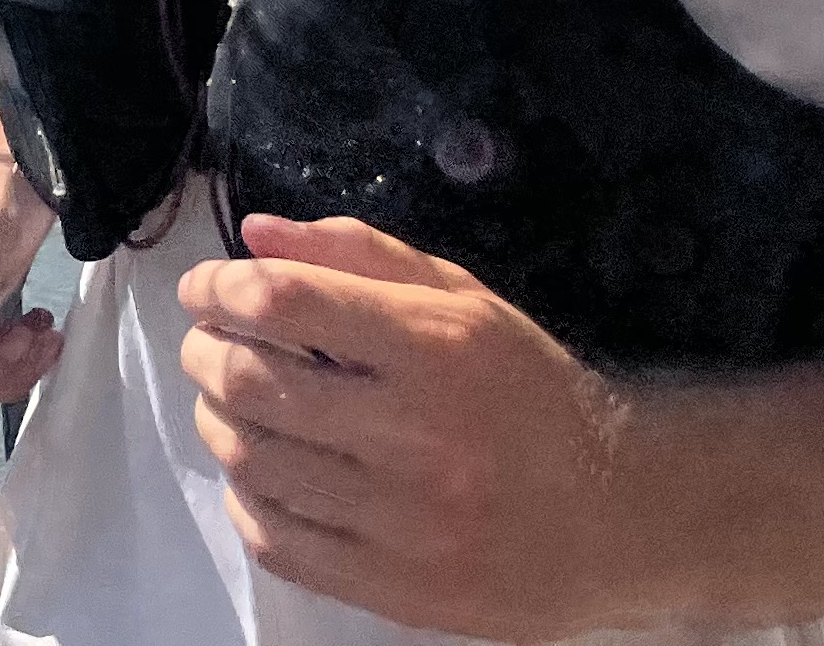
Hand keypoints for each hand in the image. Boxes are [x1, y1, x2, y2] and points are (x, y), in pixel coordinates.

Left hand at [175, 214, 646, 642]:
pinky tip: (260, 476)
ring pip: (253, 462)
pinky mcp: (398, 590)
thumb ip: (358, 255)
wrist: (620, 518)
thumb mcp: (463, 301)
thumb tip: (255, 233)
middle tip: (205, 344)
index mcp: (437, 348)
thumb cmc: (528, 394)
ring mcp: (406, 522)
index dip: (219, 286)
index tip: (204, 288)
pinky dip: (246, 500)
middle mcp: (418, 434)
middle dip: (203, 351)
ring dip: (216, 421)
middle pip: (251, 382)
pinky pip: (278, 542)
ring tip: (228, 404)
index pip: (285, 300)